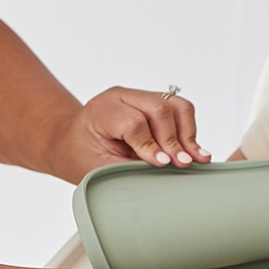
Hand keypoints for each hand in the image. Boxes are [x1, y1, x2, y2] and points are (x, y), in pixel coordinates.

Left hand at [50, 86, 211, 182]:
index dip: (151, 145)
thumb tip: (162, 173)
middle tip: (182, 164)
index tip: (162, 164)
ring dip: (187, 134)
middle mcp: (121, 96)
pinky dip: (189, 130)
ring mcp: (139, 96)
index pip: (134, 121)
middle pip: (159, 109)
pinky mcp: (154, 102)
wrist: (73, 141)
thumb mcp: (95, 167)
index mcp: (101, 110)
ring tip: (195, 158)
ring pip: (176, 105)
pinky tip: (193, 150)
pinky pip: (180, 109)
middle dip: (174, 140)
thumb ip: (127, 167)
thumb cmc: (81, 155)